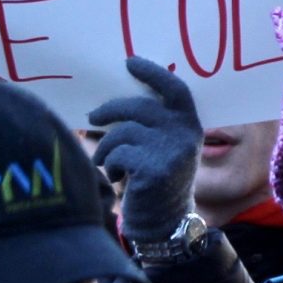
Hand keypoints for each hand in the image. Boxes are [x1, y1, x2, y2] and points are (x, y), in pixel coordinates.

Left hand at [89, 57, 205, 240]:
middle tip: (92, 118)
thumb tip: (115, 101)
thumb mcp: (166, 147)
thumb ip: (154, 124)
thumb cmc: (157, 179)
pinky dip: (110, 165)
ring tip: (106, 162)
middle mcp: (185, 135)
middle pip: (138, 107)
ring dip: (106, 147)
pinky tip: (118, 177)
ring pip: (122, 132)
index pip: (174, 89)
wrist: (165, 220)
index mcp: (189, 125)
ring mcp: (171, 152)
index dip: (152, 73)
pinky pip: (118, 154)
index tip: (129, 63)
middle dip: (109, 111)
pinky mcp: (154, 169)